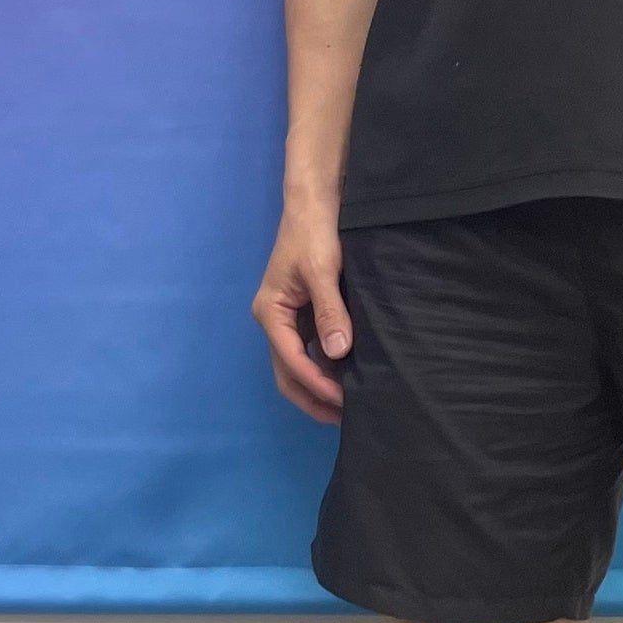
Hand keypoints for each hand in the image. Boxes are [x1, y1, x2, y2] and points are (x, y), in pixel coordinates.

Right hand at [251, 207, 352, 423]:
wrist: (315, 204)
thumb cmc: (314, 234)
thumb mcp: (322, 271)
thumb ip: (330, 312)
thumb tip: (339, 354)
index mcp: (270, 312)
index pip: (290, 360)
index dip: (315, 383)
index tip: (343, 400)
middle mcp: (275, 321)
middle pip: (287, 373)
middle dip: (312, 398)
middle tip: (345, 418)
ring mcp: (289, 319)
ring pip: (298, 365)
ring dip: (320, 386)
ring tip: (351, 403)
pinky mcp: (304, 314)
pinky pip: (312, 350)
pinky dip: (326, 368)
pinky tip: (349, 376)